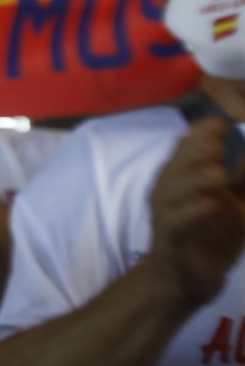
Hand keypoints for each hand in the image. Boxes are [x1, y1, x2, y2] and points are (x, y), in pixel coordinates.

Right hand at [146, 117, 244, 311]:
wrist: (183, 280)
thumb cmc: (210, 237)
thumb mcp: (235, 205)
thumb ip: (244, 180)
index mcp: (181, 177)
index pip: (185, 146)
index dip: (201, 133)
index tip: (221, 123)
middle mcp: (168, 190)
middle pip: (177, 163)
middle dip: (196, 150)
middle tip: (217, 141)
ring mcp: (167, 214)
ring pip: (175, 190)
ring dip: (196, 180)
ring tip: (218, 173)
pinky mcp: (171, 239)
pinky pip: (179, 223)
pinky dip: (194, 212)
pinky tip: (211, 204)